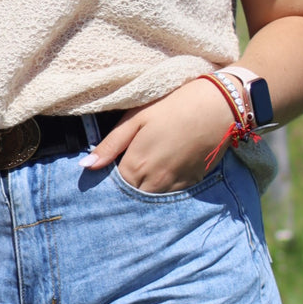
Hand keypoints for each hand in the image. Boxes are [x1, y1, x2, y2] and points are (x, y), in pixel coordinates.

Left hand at [81, 79, 235, 192]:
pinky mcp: (193, 182)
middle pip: (132, 196)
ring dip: (144, 189)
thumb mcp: (136, 118)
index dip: (107, 179)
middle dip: (125, 187)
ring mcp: (175, 185)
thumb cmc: (172, 106)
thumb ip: (110, 145)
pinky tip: (164, 168)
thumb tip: (85, 166)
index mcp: (136, 165)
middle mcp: (155, 182)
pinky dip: (163, 186)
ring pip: (151, 198)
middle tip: (125, 166)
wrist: (217, 105)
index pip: (113, 187)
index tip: (106, 169)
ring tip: (145, 167)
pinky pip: (171, 193)